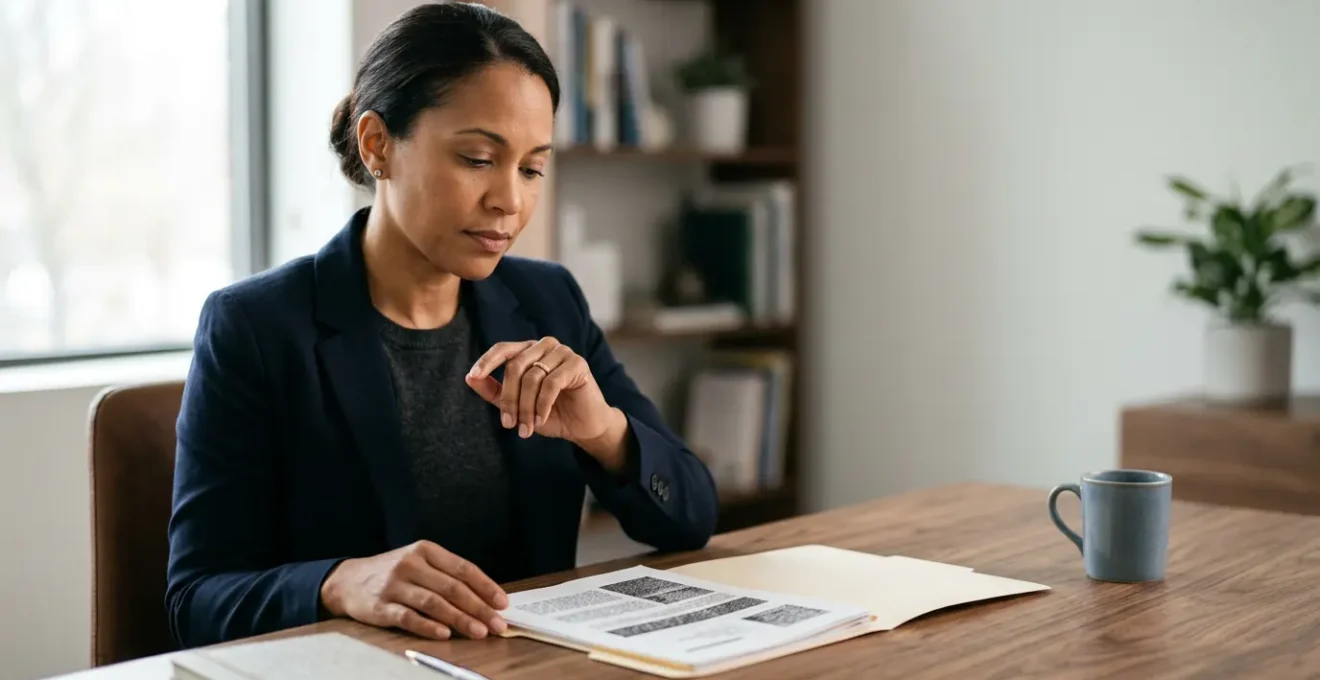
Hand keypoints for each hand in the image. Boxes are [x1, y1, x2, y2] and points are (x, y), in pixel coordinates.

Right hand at [319, 540, 507, 640]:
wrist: (347, 580)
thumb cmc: (392, 573)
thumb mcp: (419, 563)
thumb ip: (446, 576)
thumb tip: (484, 599)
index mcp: (426, 550)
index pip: (463, 568)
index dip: (485, 586)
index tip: (502, 603)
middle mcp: (411, 564)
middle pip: (452, 587)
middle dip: (479, 607)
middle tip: (497, 624)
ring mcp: (395, 585)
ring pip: (433, 602)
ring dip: (460, 619)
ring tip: (479, 631)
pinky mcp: (380, 605)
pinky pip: (408, 617)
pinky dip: (428, 626)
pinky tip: (444, 634)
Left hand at [465, 337, 628, 468]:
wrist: (583, 427)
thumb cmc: (551, 413)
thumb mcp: (517, 405)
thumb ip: (495, 392)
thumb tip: (470, 378)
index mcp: (529, 351)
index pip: (503, 349)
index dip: (487, 361)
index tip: (473, 376)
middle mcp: (545, 346)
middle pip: (515, 366)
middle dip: (509, 399)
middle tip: (508, 424)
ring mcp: (563, 352)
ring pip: (532, 377)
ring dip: (526, 407)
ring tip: (526, 429)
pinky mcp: (578, 364)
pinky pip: (551, 384)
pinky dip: (542, 405)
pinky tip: (541, 420)